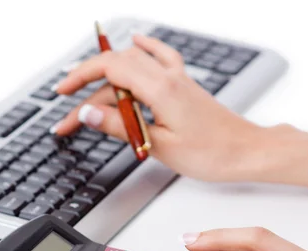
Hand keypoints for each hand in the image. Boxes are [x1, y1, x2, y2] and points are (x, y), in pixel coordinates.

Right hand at [52, 35, 307, 185]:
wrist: (245, 151)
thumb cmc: (211, 153)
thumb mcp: (159, 145)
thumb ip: (120, 126)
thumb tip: (89, 113)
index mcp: (160, 89)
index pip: (110, 69)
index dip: (81, 77)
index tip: (62, 92)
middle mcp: (168, 77)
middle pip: (116, 68)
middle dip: (87, 85)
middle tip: (69, 111)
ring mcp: (177, 79)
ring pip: (133, 65)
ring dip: (107, 79)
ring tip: (89, 100)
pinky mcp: (184, 85)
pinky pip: (161, 55)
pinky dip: (145, 47)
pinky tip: (137, 40)